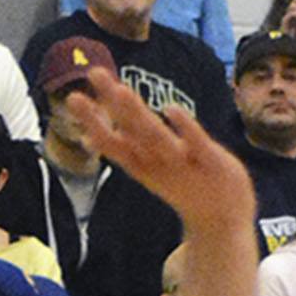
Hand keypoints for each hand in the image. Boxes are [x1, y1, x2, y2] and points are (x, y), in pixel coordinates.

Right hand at [63, 71, 255, 236]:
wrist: (222, 222)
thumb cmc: (184, 188)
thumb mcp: (148, 170)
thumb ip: (123, 149)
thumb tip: (87, 136)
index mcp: (143, 163)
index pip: (112, 141)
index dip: (93, 121)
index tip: (73, 98)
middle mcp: (158, 162)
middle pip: (130, 131)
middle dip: (112, 104)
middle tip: (93, 73)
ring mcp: (184, 163)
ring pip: (156, 136)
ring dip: (137, 114)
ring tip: (120, 91)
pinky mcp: (211, 162)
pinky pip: (196, 142)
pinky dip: (183, 127)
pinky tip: (170, 109)